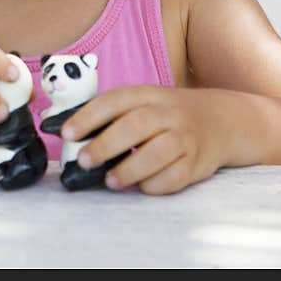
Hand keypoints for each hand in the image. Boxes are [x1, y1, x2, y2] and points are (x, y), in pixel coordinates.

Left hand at [61, 86, 227, 194]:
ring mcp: (186, 137)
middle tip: (83, 160)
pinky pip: (176, 176)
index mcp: (148, 94)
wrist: (220, 120)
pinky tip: (141, 186)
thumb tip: (60, 128)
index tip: (67, 133)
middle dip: (105, 144)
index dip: (89, 116)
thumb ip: (109, 114)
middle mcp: (168, 112)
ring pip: (159, 153)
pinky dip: (155, 184)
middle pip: (136, 126)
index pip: (115, 100)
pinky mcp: (198, 162)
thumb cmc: (166, 114)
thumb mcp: (142, 102)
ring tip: (109, 181)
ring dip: (130, 169)